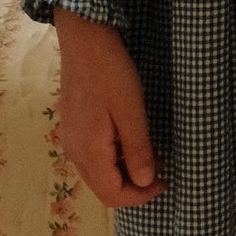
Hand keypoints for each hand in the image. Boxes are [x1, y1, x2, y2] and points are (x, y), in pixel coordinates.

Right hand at [53, 8, 165, 207]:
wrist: (84, 39)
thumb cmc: (111, 73)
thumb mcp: (131, 111)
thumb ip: (138, 149)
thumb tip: (145, 182)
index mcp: (88, 152)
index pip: (112, 195)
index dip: (140, 196)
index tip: (165, 181)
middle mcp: (74, 151)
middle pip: (102, 188)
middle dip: (133, 187)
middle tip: (162, 170)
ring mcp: (70, 138)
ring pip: (97, 172)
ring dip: (124, 172)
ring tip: (151, 154)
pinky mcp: (72, 125)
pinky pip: (93, 155)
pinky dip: (114, 157)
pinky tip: (131, 140)